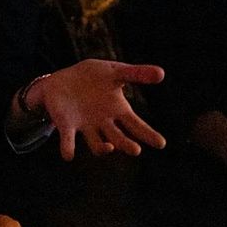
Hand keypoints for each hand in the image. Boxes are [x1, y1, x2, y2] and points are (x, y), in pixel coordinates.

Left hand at [23, 60, 165, 160]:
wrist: (63, 79)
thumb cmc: (94, 76)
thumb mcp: (116, 71)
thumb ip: (136, 73)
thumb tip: (162, 73)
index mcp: (118, 110)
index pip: (136, 125)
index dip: (148, 134)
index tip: (161, 143)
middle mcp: (104, 123)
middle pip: (118, 138)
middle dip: (127, 145)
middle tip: (136, 150)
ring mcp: (86, 126)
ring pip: (97, 144)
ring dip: (102, 148)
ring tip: (109, 147)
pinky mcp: (66, 125)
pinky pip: (68, 140)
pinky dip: (68, 147)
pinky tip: (68, 155)